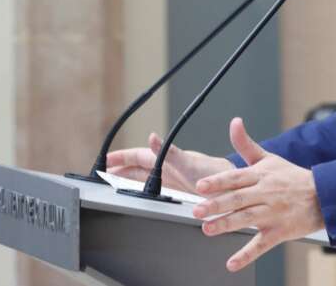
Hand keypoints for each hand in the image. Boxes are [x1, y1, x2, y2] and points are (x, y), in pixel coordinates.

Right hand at [106, 133, 234, 194]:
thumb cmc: (214, 174)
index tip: (106, 159)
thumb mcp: (189, 164)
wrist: (233, 190)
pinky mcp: (177, 195)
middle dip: (119, 170)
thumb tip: (152, 137)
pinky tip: (136, 198)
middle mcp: (168, 170)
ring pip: (144, 181)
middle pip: (138, 169)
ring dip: (127, 182)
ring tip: (112, 184)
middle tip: (101, 174)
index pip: (139, 156)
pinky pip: (153, 193)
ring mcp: (172, 182)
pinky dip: (141, 193)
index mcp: (169, 160)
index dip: (122, 157)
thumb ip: (170, 153)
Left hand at [192, 117, 324, 271]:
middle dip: (216, 205)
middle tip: (197, 210)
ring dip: (226, 225)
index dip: (218, 182)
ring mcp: (272, 213)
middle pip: (238, 199)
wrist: (323, 196)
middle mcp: (265, 194)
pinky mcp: (279, 231)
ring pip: (246, 219)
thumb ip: (246, 144)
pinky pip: (261, 244)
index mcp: (260, 176)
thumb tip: (234, 123)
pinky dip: (246, 255)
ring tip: (207, 229)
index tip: (201, 186)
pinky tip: (232, 263)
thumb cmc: (292, 178)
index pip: (236, 177)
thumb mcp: (269, 158)